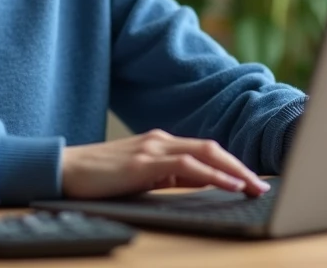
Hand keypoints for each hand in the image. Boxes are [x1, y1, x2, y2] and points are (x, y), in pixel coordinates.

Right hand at [60, 129, 270, 198]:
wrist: (63, 170)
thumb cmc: (99, 178)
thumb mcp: (141, 177)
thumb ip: (168, 176)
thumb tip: (201, 184)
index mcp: (160, 144)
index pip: (205, 150)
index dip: (232, 164)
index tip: (252, 180)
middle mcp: (160, 140)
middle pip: (212, 148)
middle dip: (241, 166)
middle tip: (263, 185)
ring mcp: (152, 149)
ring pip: (205, 153)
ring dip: (235, 170)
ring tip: (255, 186)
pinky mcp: (144, 163)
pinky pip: (187, 166)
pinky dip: (212, 175)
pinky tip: (229, 184)